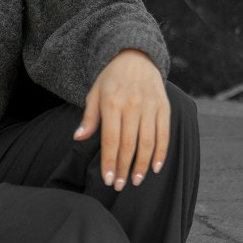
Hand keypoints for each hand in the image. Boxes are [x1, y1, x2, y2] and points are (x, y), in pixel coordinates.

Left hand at [75, 49, 169, 189]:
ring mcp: (150, 106)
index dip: (110, 162)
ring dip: (142, 165)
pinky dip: (161, 152)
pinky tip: (155, 167)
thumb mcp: (94, 94)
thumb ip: (89, 118)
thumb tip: (78, 138)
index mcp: (112, 103)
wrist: (135, 56)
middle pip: (129, 144)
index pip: (111, 140)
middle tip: (120, 186)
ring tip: (136, 181)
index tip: (109, 180)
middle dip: (124, 168)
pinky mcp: (164, 106)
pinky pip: (164, 133)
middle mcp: (133, 105)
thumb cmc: (110, 79)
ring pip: (148, 142)